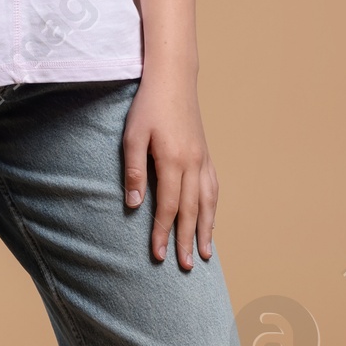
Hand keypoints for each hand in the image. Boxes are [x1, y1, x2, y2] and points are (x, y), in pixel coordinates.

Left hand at [122, 75, 216, 268]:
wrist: (173, 79)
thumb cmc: (148, 106)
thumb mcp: (132, 135)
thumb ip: (134, 171)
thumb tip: (133, 205)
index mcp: (173, 161)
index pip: (168, 207)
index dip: (163, 233)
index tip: (158, 255)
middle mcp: (193, 164)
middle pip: (190, 211)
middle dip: (187, 240)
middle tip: (184, 266)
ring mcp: (203, 160)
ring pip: (207, 203)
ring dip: (205, 230)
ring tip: (203, 254)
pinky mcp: (205, 155)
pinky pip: (213, 188)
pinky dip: (212, 209)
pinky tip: (210, 221)